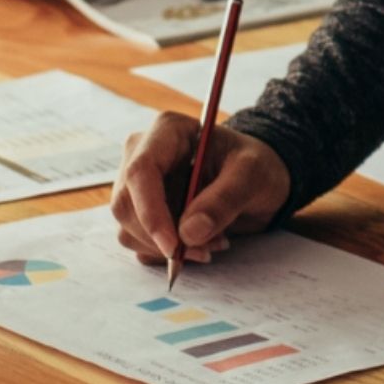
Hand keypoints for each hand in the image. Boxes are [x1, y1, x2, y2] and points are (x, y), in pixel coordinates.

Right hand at [109, 111, 288, 264]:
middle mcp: (143, 153)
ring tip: (210, 243)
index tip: (173, 246)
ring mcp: (138, 184)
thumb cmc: (255, 165)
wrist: (257, 180)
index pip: (141, 171)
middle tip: (206, 249)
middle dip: (163, 237)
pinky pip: (137, 240)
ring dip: (167, 247)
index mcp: (168, 131)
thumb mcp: (252, 175)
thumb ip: (224, 200)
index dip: (151, 212)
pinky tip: (198, 243)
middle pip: (127, 204)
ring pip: (128, 227)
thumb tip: (189, 233)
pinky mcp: (141, 210)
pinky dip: (166, 252)